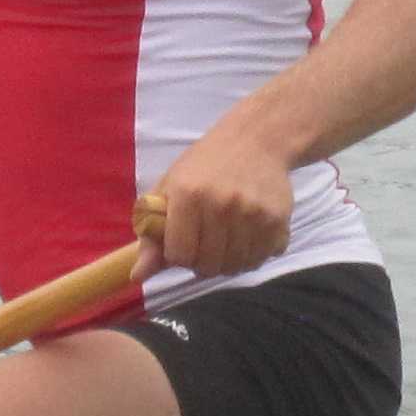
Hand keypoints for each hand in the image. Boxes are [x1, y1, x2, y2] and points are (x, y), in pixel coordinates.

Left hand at [143, 122, 294, 280]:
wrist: (257, 140)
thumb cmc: (206, 164)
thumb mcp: (171, 188)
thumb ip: (152, 234)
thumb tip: (138, 276)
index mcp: (188, 195)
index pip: (179, 256)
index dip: (178, 255)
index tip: (183, 242)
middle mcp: (222, 205)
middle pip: (208, 266)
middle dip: (202, 261)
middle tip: (205, 241)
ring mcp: (253, 214)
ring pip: (235, 267)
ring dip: (228, 261)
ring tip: (226, 239)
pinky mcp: (278, 221)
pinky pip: (260, 259)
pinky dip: (252, 256)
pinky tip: (247, 235)